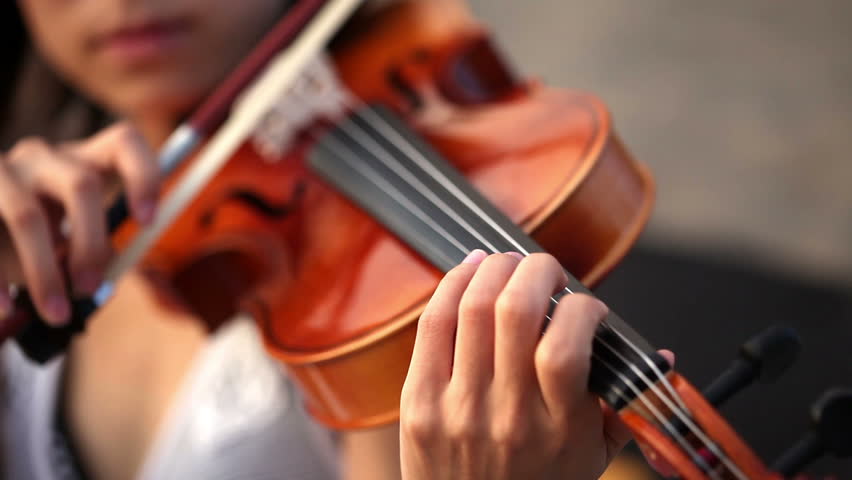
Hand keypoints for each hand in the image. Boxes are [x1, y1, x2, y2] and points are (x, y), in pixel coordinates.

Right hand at [0, 123, 158, 324]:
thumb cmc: (38, 240)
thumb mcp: (70, 242)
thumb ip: (92, 252)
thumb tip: (98, 281)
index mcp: (82, 161)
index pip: (125, 144)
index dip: (144, 176)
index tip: (148, 222)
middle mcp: (43, 157)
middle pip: (83, 185)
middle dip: (91, 244)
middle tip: (91, 289)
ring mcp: (2, 170)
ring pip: (29, 216)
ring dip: (45, 272)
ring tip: (56, 313)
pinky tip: (7, 309)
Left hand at [400, 251, 632, 479]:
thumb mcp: (591, 458)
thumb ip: (624, 406)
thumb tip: (661, 356)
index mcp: (559, 429)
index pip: (567, 347)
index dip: (582, 307)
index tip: (587, 307)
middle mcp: (508, 415)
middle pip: (516, 310)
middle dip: (536, 270)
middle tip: (546, 270)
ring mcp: (458, 408)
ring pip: (473, 307)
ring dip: (495, 268)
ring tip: (509, 263)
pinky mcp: (420, 401)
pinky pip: (432, 324)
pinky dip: (452, 285)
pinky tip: (470, 270)